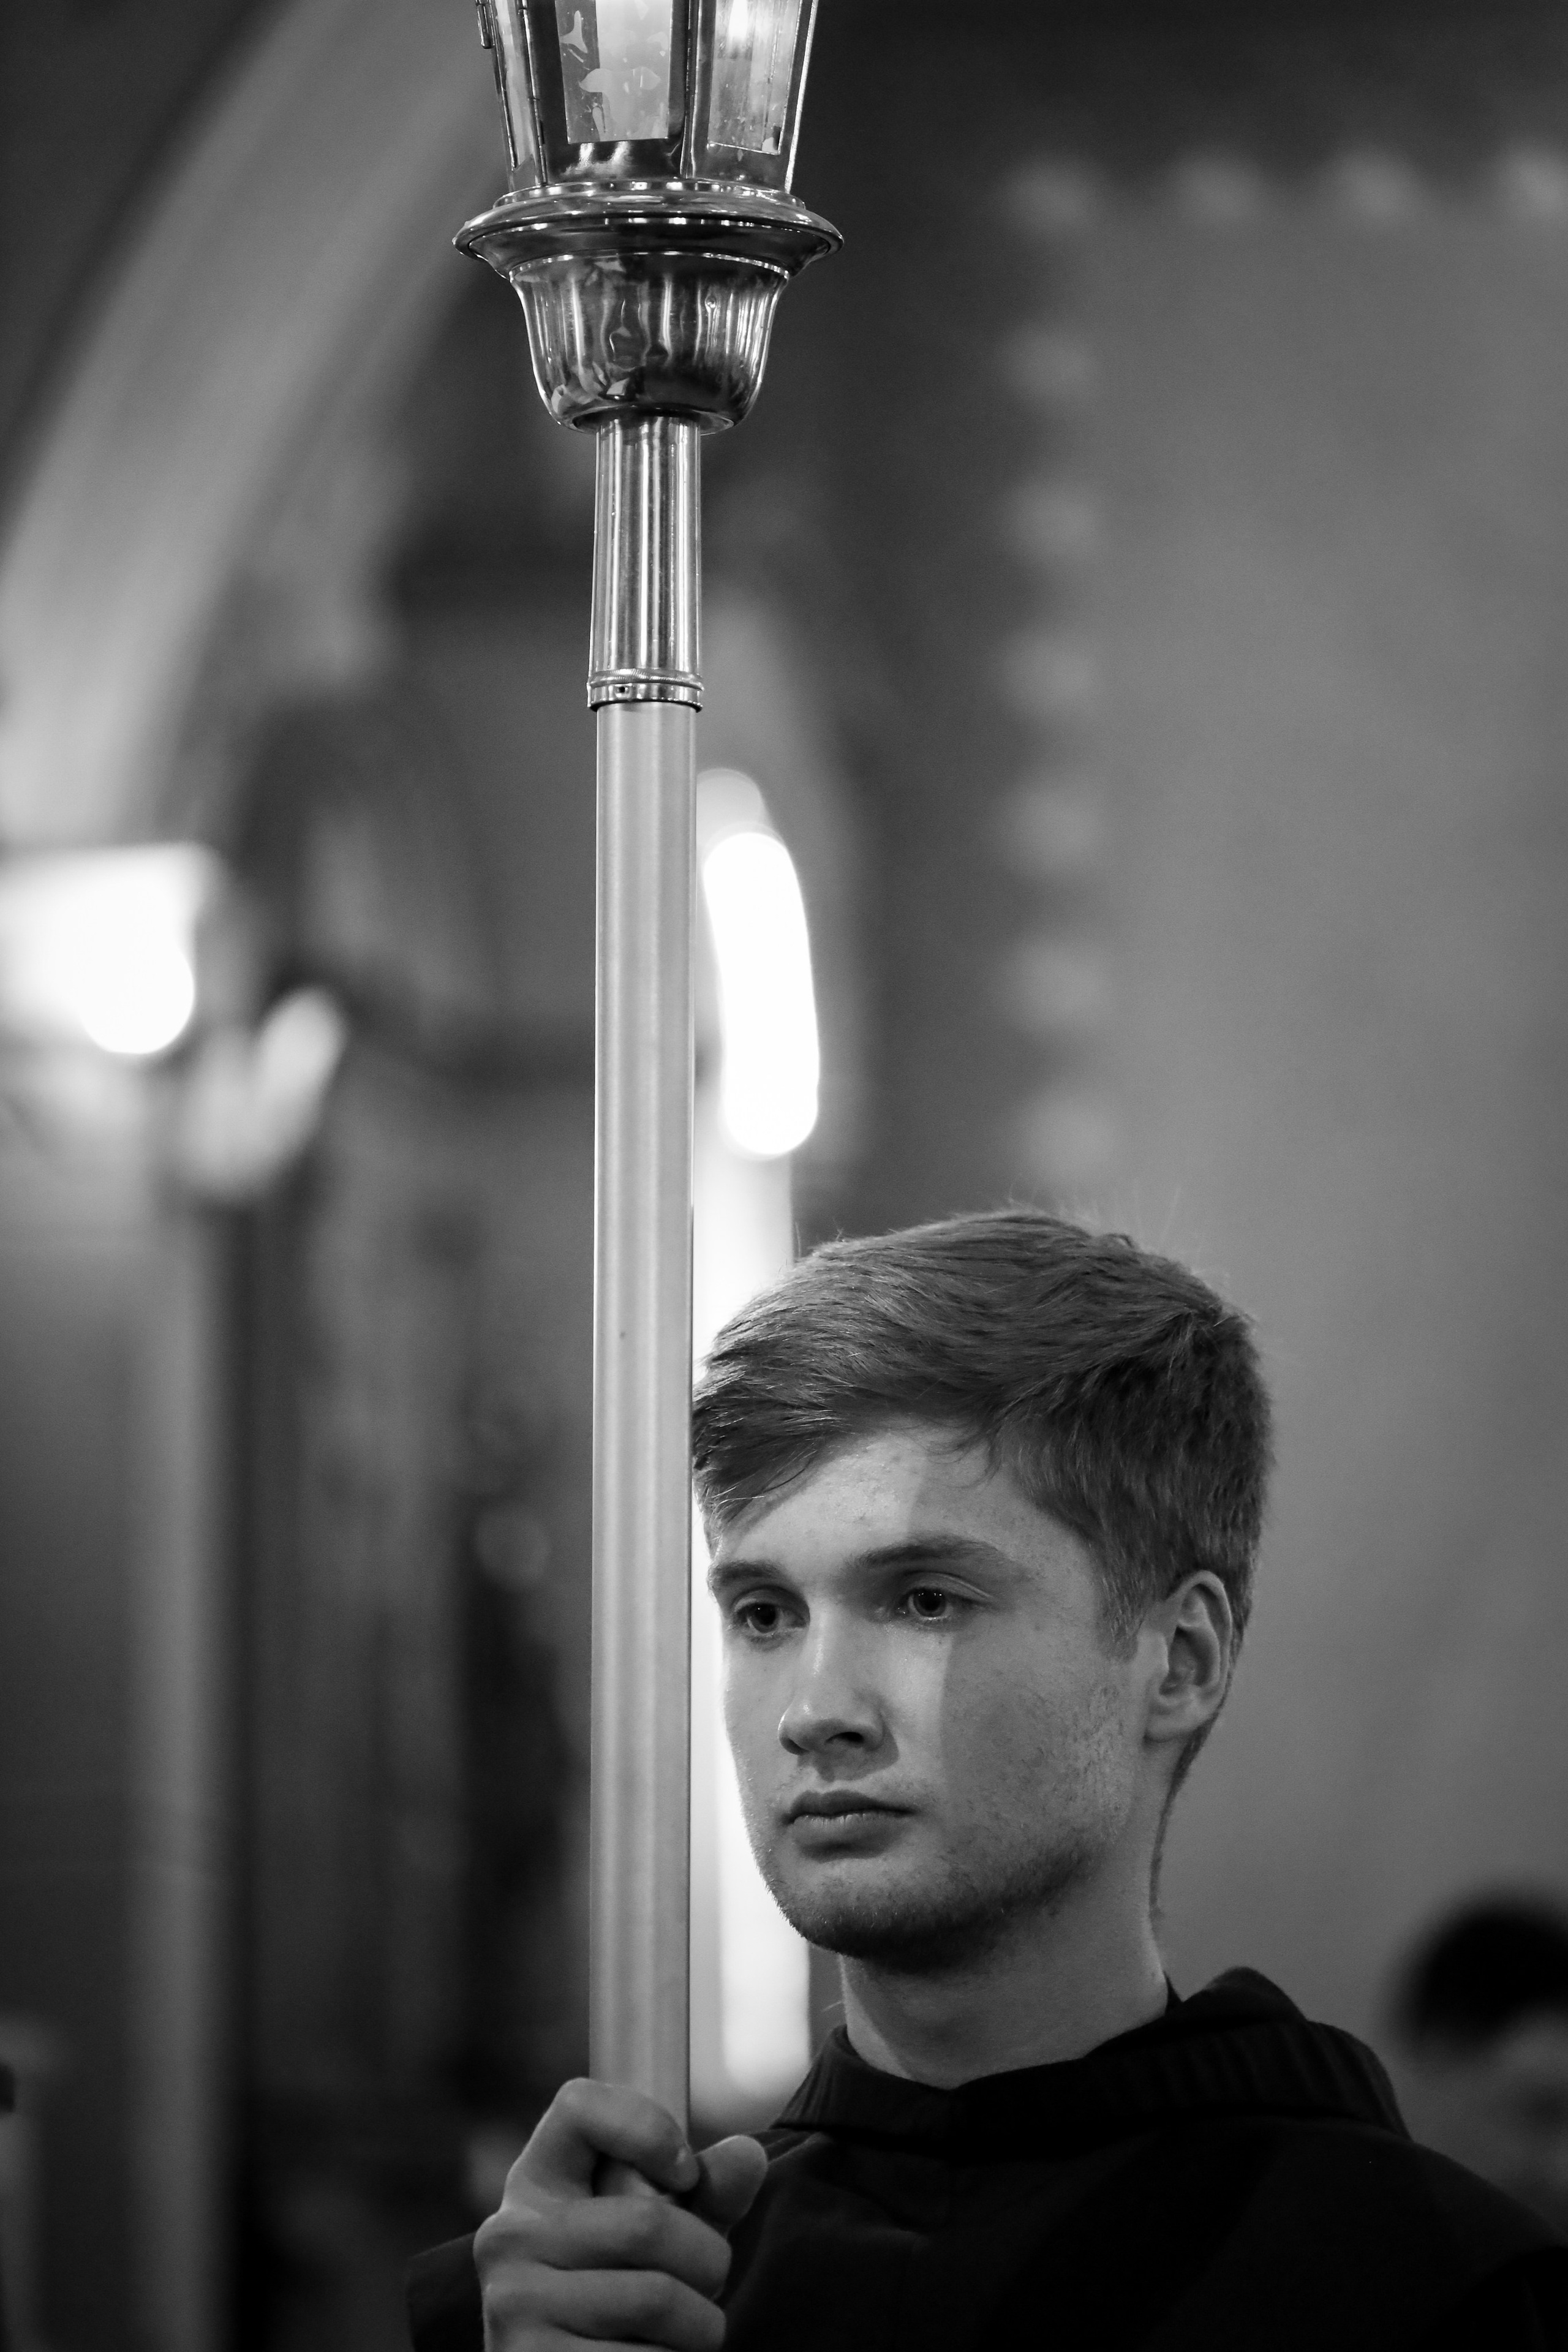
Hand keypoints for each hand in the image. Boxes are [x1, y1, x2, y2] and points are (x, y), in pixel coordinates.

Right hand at [475, 2078, 767, 2348]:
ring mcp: (514, 2303)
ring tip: (690, 2331)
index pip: (579, 2107)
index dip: (647, 2127)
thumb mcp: (661, 2235)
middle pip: (647, 2222)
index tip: (686, 2172)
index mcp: (537, 2182)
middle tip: (709, 2283)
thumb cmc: (620, 2296)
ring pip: (656, 2298)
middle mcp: (511, 2235)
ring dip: (702, 2325)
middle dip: (709, 2260)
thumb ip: (705, 2192)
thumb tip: (748, 2155)